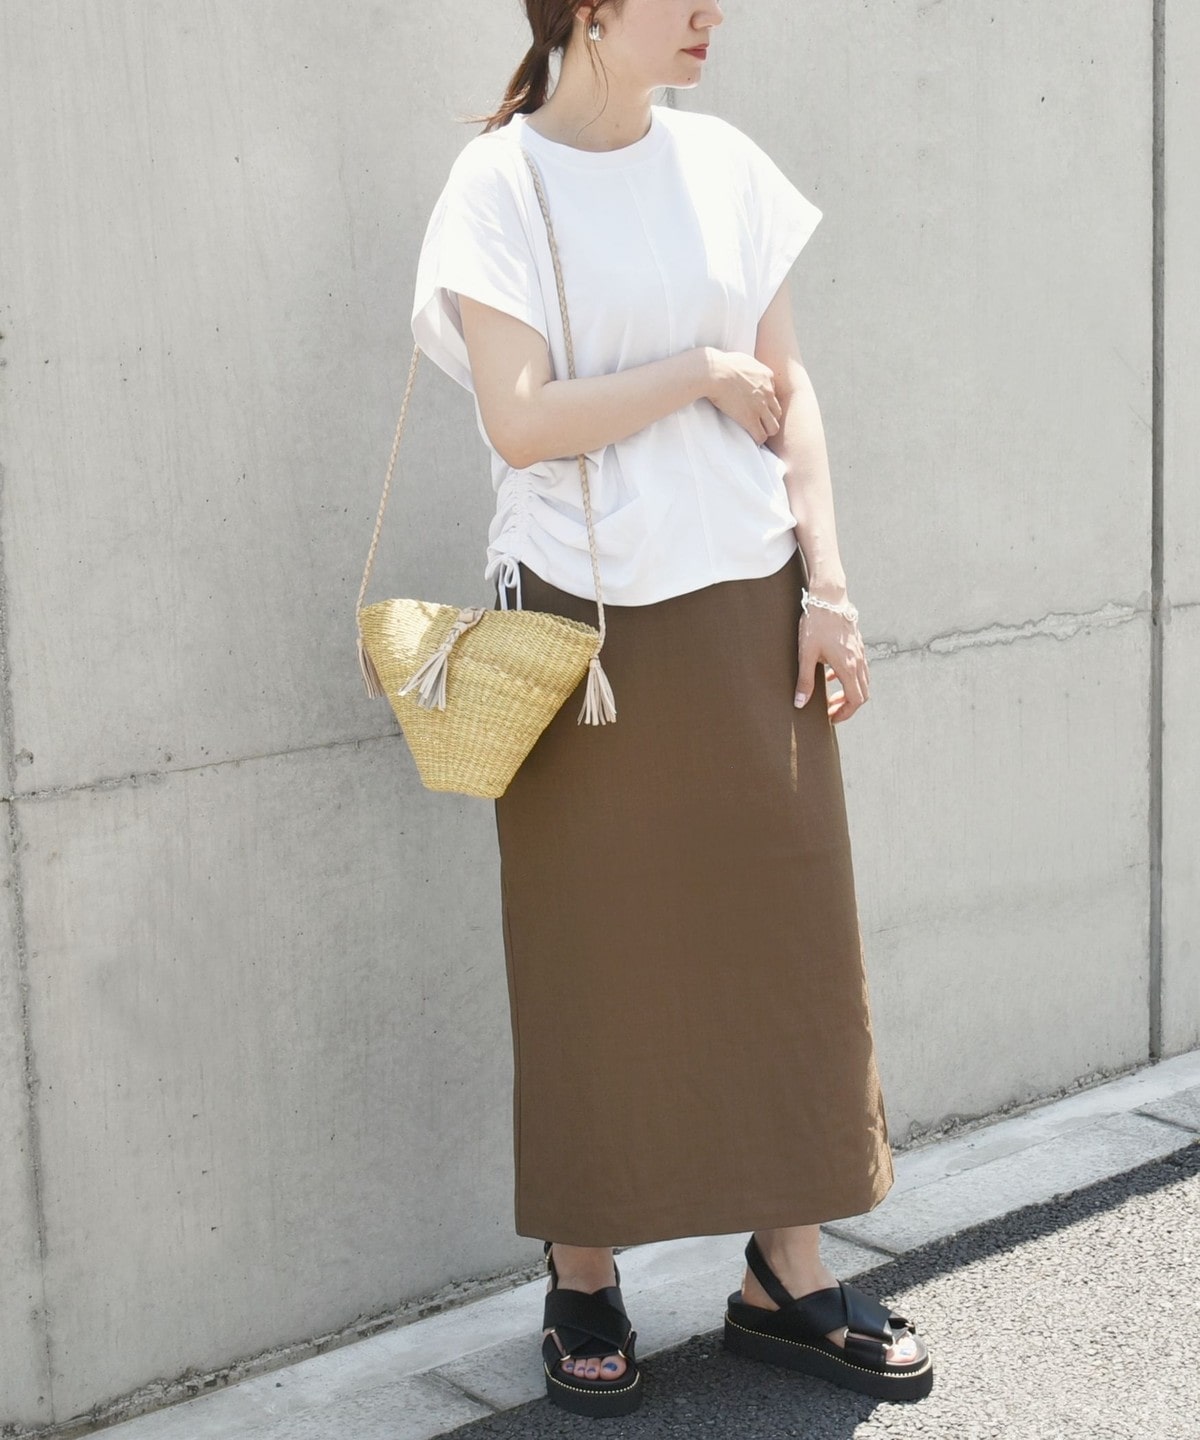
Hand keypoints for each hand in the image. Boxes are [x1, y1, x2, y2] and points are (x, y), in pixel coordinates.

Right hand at [703, 349, 782, 443]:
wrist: (715, 372)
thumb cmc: (721, 364)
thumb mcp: (743, 359)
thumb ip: (748, 367)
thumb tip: (742, 369)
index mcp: (767, 376)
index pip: (773, 393)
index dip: (765, 401)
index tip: (757, 406)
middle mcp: (768, 391)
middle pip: (777, 411)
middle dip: (769, 418)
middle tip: (759, 422)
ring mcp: (760, 406)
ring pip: (773, 426)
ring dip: (766, 430)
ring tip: (757, 433)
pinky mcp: (750, 418)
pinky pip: (760, 435)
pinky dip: (758, 439)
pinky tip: (752, 439)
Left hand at [795, 603, 869, 722]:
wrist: (829, 597)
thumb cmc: (816, 624)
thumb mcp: (806, 654)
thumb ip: (804, 680)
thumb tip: (800, 704)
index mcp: (848, 667)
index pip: (856, 700)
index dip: (845, 713)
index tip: (831, 718)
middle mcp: (858, 661)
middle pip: (862, 693)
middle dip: (847, 706)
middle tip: (830, 711)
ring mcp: (860, 652)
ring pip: (862, 681)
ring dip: (849, 692)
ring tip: (830, 696)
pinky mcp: (857, 644)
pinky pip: (859, 668)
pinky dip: (848, 678)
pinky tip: (831, 675)